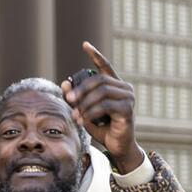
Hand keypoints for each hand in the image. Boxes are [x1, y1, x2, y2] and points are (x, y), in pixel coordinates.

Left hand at [62, 42, 141, 173]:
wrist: (118, 147)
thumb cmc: (103, 128)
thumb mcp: (85, 111)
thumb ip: (76, 98)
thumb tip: (64, 83)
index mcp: (115, 86)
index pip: (105, 66)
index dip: (95, 55)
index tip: (85, 45)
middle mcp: (124, 88)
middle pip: (98, 80)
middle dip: (80, 89)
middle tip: (68, 99)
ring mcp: (128, 97)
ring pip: (101, 91)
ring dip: (85, 103)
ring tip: (76, 115)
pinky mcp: (128, 109)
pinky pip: (105, 105)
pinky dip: (92, 111)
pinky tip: (84, 119)